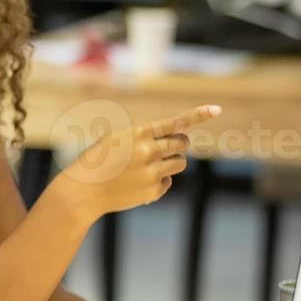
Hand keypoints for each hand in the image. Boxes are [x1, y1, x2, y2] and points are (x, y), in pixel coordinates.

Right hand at [60, 105, 220, 219]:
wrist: (83, 191)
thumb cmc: (99, 161)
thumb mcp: (118, 140)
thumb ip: (145, 138)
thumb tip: (176, 145)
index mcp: (139, 133)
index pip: (176, 121)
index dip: (199, 115)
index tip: (217, 109)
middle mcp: (148, 151)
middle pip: (182, 143)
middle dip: (179, 145)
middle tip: (167, 149)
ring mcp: (152, 172)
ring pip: (179, 163)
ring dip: (171, 162)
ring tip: (150, 166)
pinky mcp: (153, 191)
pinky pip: (168, 182)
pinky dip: (159, 181)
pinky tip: (139, 183)